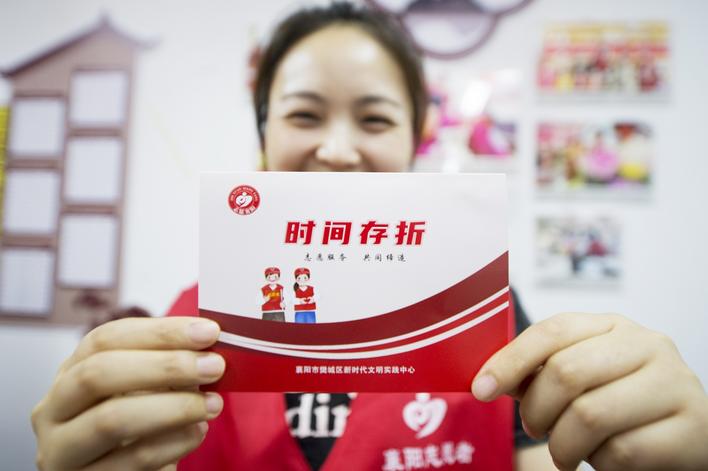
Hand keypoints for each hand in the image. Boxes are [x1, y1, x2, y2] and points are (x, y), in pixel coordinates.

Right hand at [32, 317, 225, 470]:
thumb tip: (209, 345)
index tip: (209, 332)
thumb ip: (168, 366)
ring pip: (112, 419)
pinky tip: (198, 432)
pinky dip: (174, 443)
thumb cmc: (139, 426)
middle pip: (99, 374)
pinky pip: (133, 460)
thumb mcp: (144, 391)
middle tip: (214, 366)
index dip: (159, 332)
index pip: (105, 339)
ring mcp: (62, 452)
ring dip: (175, 407)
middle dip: (165, 366)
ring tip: (214, 404)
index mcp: (68, 374)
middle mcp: (53, 411)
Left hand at [472, 313, 707, 470]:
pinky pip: (623, 451)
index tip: (481, 389)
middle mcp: (648, 345)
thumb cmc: (620, 406)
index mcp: (614, 326)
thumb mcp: (580, 380)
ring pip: (590, 415)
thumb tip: (485, 378)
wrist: (684, 436)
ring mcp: (675, 383)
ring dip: (563, 445)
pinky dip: (601, 464)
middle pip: (566, 372)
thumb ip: (537, 373)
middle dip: (536, 410)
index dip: (510, 360)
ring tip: (565, 452)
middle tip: (536, 429)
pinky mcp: (692, 428)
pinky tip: (605, 459)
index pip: (552, 330)